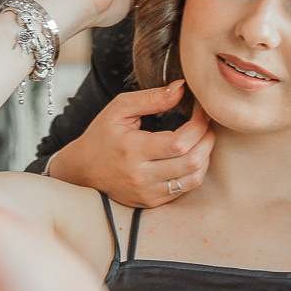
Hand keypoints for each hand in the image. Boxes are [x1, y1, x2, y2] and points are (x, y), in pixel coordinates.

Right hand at [47, 83, 213, 206]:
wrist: (83, 169)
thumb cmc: (102, 135)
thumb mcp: (120, 108)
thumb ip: (151, 97)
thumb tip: (181, 89)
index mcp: (133, 150)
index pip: (179, 143)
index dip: (198, 126)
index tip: (202, 112)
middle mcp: (141, 176)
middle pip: (191, 162)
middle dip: (207, 139)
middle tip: (207, 125)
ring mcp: (147, 192)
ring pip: (193, 179)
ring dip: (205, 157)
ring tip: (203, 140)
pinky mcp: (151, 202)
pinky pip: (184, 190)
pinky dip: (195, 172)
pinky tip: (192, 156)